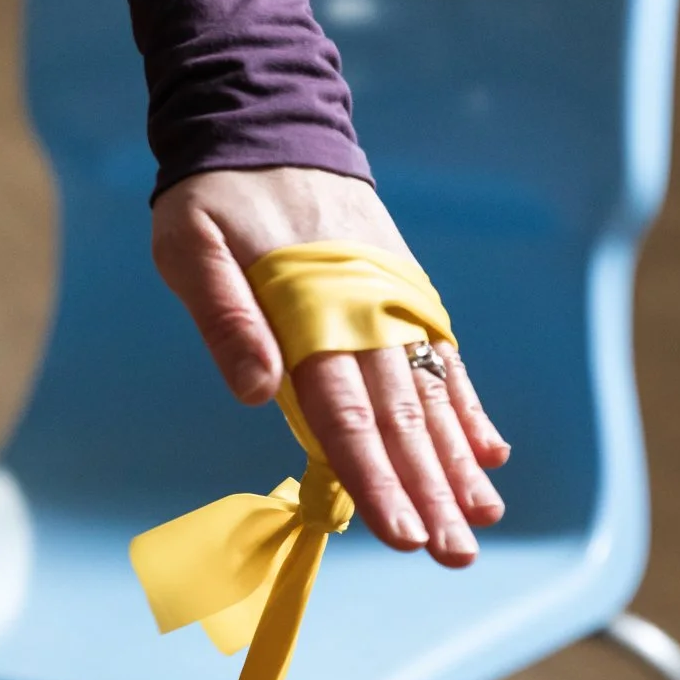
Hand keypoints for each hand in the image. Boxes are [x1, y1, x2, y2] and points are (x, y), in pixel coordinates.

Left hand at [151, 167, 508, 566]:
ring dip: (456, 464)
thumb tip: (259, 392)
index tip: (402, 532)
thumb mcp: (190, 244)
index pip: (345, 413)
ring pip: (429, 398)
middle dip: (429, 492)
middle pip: (400, 418)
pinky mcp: (404, 295)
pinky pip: (443, 361)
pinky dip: (466, 410)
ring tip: (481, 523)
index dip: (373, 476)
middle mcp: (365, 313)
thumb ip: (224, 317)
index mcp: (311, 311)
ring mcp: (392, 304)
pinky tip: (489, 457)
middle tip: (454, 556)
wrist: (269, 123)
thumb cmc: (214, 196)